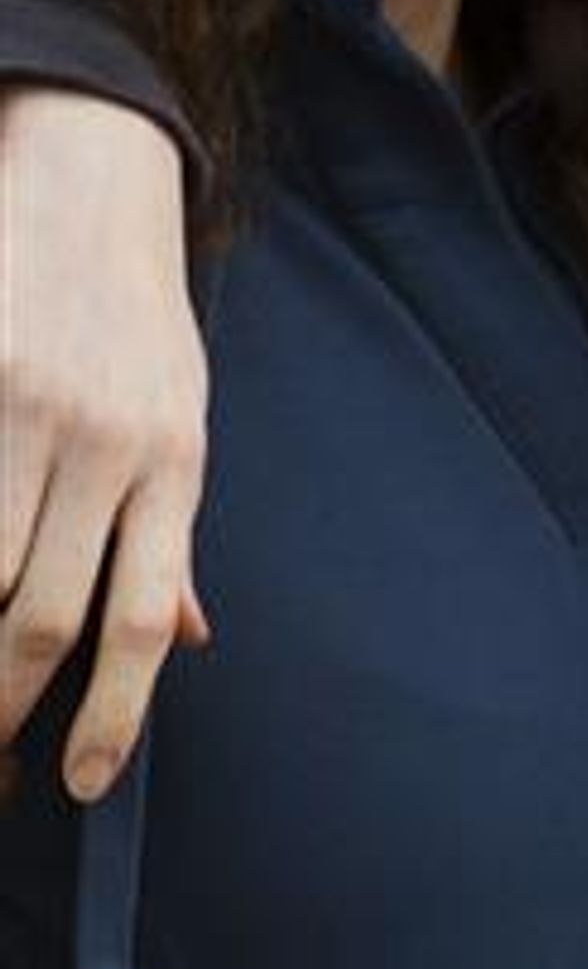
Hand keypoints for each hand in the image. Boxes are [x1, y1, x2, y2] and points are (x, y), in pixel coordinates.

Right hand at [0, 87, 209, 801]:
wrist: (92, 183)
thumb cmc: (137, 320)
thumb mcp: (184, 414)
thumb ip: (174, 529)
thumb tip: (188, 637)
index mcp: (173, 461)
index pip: (143, 616)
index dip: (114, 712)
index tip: (83, 785)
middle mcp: (102, 444)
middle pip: (40, 616)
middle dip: (4, 712)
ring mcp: (22, 411)